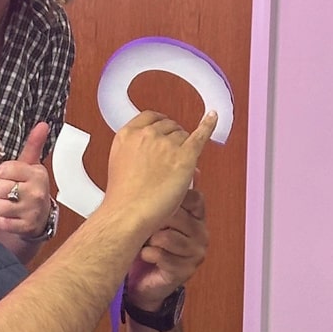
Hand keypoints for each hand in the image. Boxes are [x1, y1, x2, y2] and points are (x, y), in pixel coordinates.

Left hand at [0, 122, 52, 238]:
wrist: (40, 218)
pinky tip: (10, 216)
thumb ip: (34, 144)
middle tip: (8, 192)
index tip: (9, 177)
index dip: (2, 174)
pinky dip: (1, 219)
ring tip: (8, 203)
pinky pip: (1, 221)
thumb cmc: (31, 188)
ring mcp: (32, 211)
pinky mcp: (25, 227)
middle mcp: (36, 192)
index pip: (4, 169)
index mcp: (36, 174)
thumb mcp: (32, 166)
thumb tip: (43, 124)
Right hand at [104, 110, 217, 235]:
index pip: (150, 117)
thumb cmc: (122, 198)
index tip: (164, 128)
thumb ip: (135, 151)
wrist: (127, 214)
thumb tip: (156, 150)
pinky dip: (208, 125)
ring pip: (183, 135)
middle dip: (172, 139)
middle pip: (169, 126)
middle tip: (171, 157)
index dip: (160, 125)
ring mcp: (167, 144)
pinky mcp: (184, 156)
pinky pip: (200, 135)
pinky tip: (212, 118)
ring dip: (183, 147)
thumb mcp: (120, 164)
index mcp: (127, 135)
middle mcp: (147, 134)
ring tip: (177, 167)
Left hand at [126, 189, 207, 309]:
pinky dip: (149, 254)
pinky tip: (146, 255)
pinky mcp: (185, 270)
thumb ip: (164, 196)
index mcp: (197, 217)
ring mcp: (195, 253)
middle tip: (144, 227)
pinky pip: (162, 256)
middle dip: (156, 221)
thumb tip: (176, 170)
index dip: (174, 199)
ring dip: (150, 240)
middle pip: (178, 217)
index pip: (195, 198)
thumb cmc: (148, 245)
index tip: (157, 203)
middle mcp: (200, 234)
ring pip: (169, 237)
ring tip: (146, 242)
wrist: (142, 281)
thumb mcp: (155, 216)